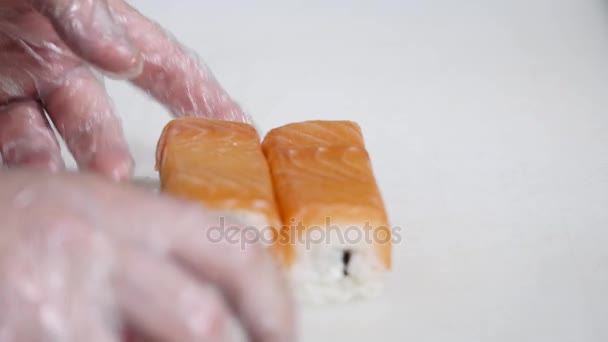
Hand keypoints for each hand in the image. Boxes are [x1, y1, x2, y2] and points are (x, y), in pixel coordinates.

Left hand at [0, 0, 249, 179]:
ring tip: (64, 181)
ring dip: (60, 164)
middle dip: (109, 148)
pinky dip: (18, 163)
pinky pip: (6, 144)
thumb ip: (80, 6)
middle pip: (98, 116)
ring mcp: (16, 84)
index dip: (200, 95)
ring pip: (48, 139)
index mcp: (86, 28)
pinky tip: (27, 174)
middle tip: (114, 174)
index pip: (160, 64)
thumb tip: (119, 53)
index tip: (235, 127)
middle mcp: (56, 60)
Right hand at [0, 170, 294, 341]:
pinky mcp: (32, 333)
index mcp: (122, 209)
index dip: (273, 302)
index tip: (282, 334)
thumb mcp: (81, 226)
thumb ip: (143, 268)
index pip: (233, 249)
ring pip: (180, 333)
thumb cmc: (3, 230)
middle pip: (204, 319)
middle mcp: (97, 246)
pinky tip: (102, 341)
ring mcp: (59, 297)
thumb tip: (208, 320)